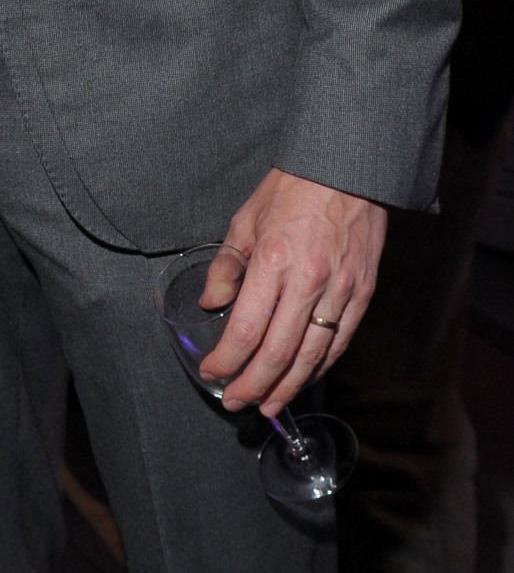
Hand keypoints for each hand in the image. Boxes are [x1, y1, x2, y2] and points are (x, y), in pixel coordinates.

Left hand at [199, 167, 385, 415]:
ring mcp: (339, 291)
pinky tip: (301, 377)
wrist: (347, 167)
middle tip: (233, 401)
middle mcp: (308, 282)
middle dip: (252, 384)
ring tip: (266, 404)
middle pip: (277, 353)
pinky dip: (318, 366)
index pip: (247, 330)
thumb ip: (227, 265)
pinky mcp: (361, 293)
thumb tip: (212, 303)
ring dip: (285, 386)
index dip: (227, 360)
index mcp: (273, 261)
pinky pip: (339, 342)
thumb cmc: (292, 188)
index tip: (211, 372)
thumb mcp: (245, 218)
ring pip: (311, 356)